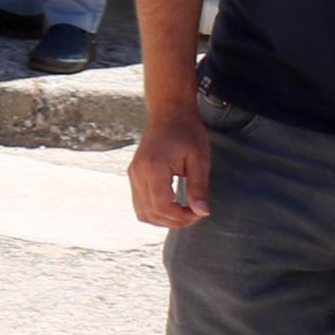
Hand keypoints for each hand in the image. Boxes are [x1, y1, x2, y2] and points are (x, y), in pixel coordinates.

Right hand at [126, 108, 211, 229]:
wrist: (169, 113)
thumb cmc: (187, 132)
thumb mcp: (199, 159)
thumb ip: (199, 187)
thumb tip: (202, 212)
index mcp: (153, 169)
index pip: (162, 206)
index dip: (182, 217)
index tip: (199, 213)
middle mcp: (137, 173)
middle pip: (150, 213)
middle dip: (175, 221)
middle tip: (195, 214)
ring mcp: (133, 174)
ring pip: (142, 212)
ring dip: (164, 219)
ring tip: (184, 212)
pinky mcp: (134, 174)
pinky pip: (139, 203)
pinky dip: (155, 211)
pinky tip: (172, 205)